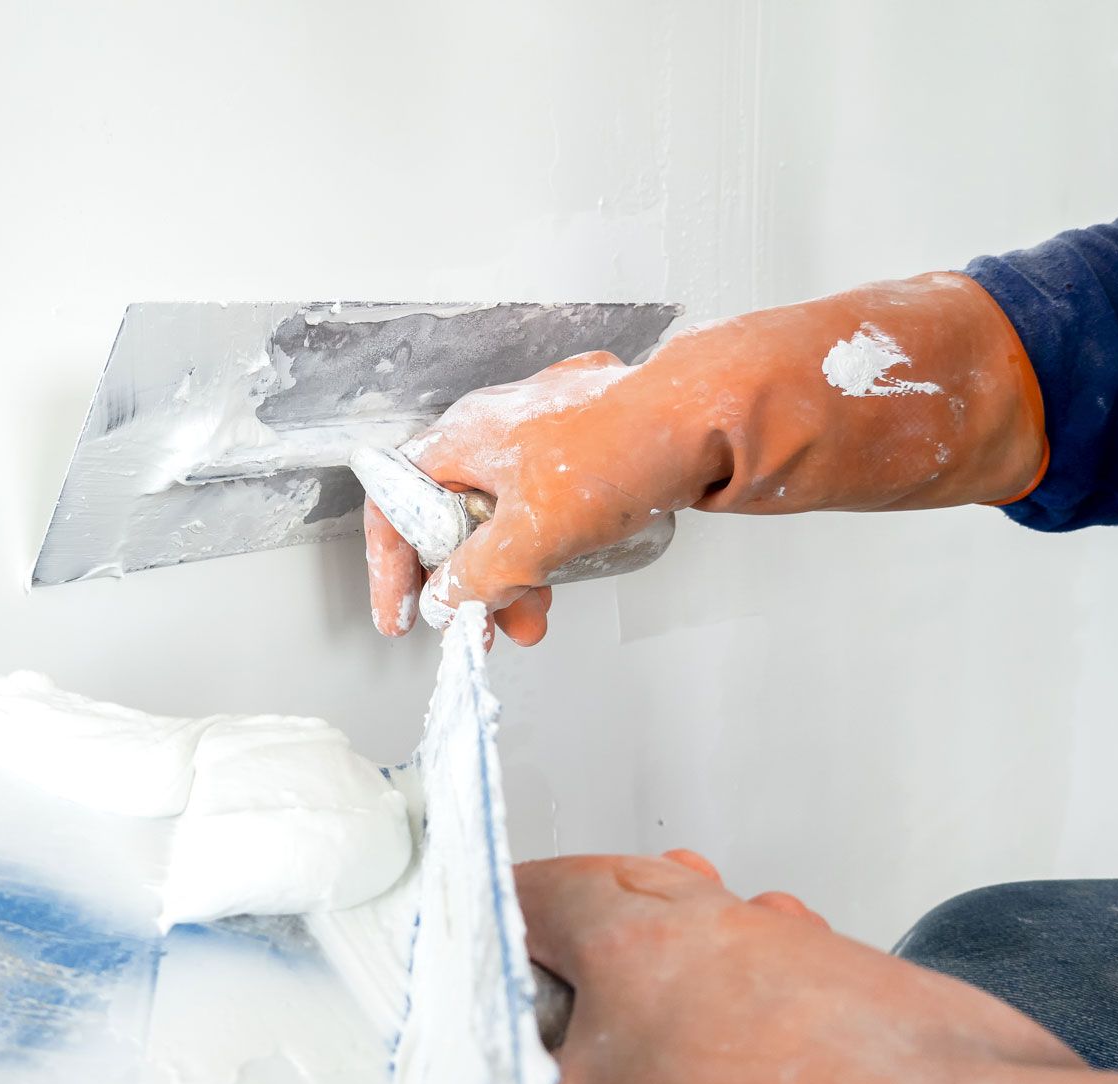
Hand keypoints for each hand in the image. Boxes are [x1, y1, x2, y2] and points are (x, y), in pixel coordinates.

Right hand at [366, 273, 1046, 642]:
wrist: (726, 420)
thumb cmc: (629, 451)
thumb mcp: (535, 529)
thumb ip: (478, 575)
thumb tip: (449, 605)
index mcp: (468, 434)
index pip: (395, 500)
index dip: (391, 564)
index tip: (406, 619)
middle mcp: (500, 430)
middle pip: (449, 515)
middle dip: (465, 582)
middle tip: (489, 629)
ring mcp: (547, 439)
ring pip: (503, 519)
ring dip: (511, 576)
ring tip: (536, 618)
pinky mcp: (593, 456)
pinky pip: (548, 513)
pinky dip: (549, 553)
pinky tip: (576, 575)